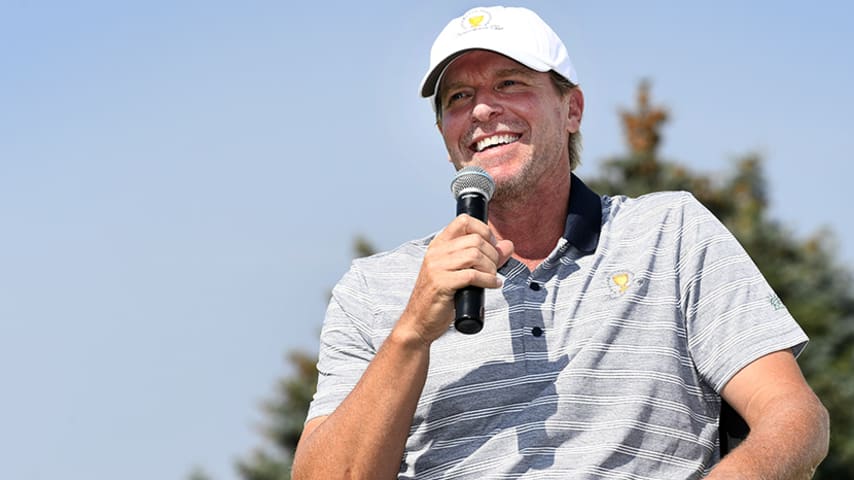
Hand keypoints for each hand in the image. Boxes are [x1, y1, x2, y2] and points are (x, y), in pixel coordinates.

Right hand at [396, 214, 513, 345]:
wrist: (419, 321)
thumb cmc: (441, 297)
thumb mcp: (462, 272)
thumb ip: (486, 257)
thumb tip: (508, 245)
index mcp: (439, 245)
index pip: (463, 221)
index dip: (484, 230)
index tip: (492, 246)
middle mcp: (436, 252)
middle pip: (475, 239)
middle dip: (492, 254)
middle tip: (494, 268)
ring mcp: (436, 267)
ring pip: (475, 255)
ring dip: (491, 268)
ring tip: (491, 277)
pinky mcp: (441, 283)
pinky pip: (472, 275)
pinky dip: (488, 280)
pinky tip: (492, 285)